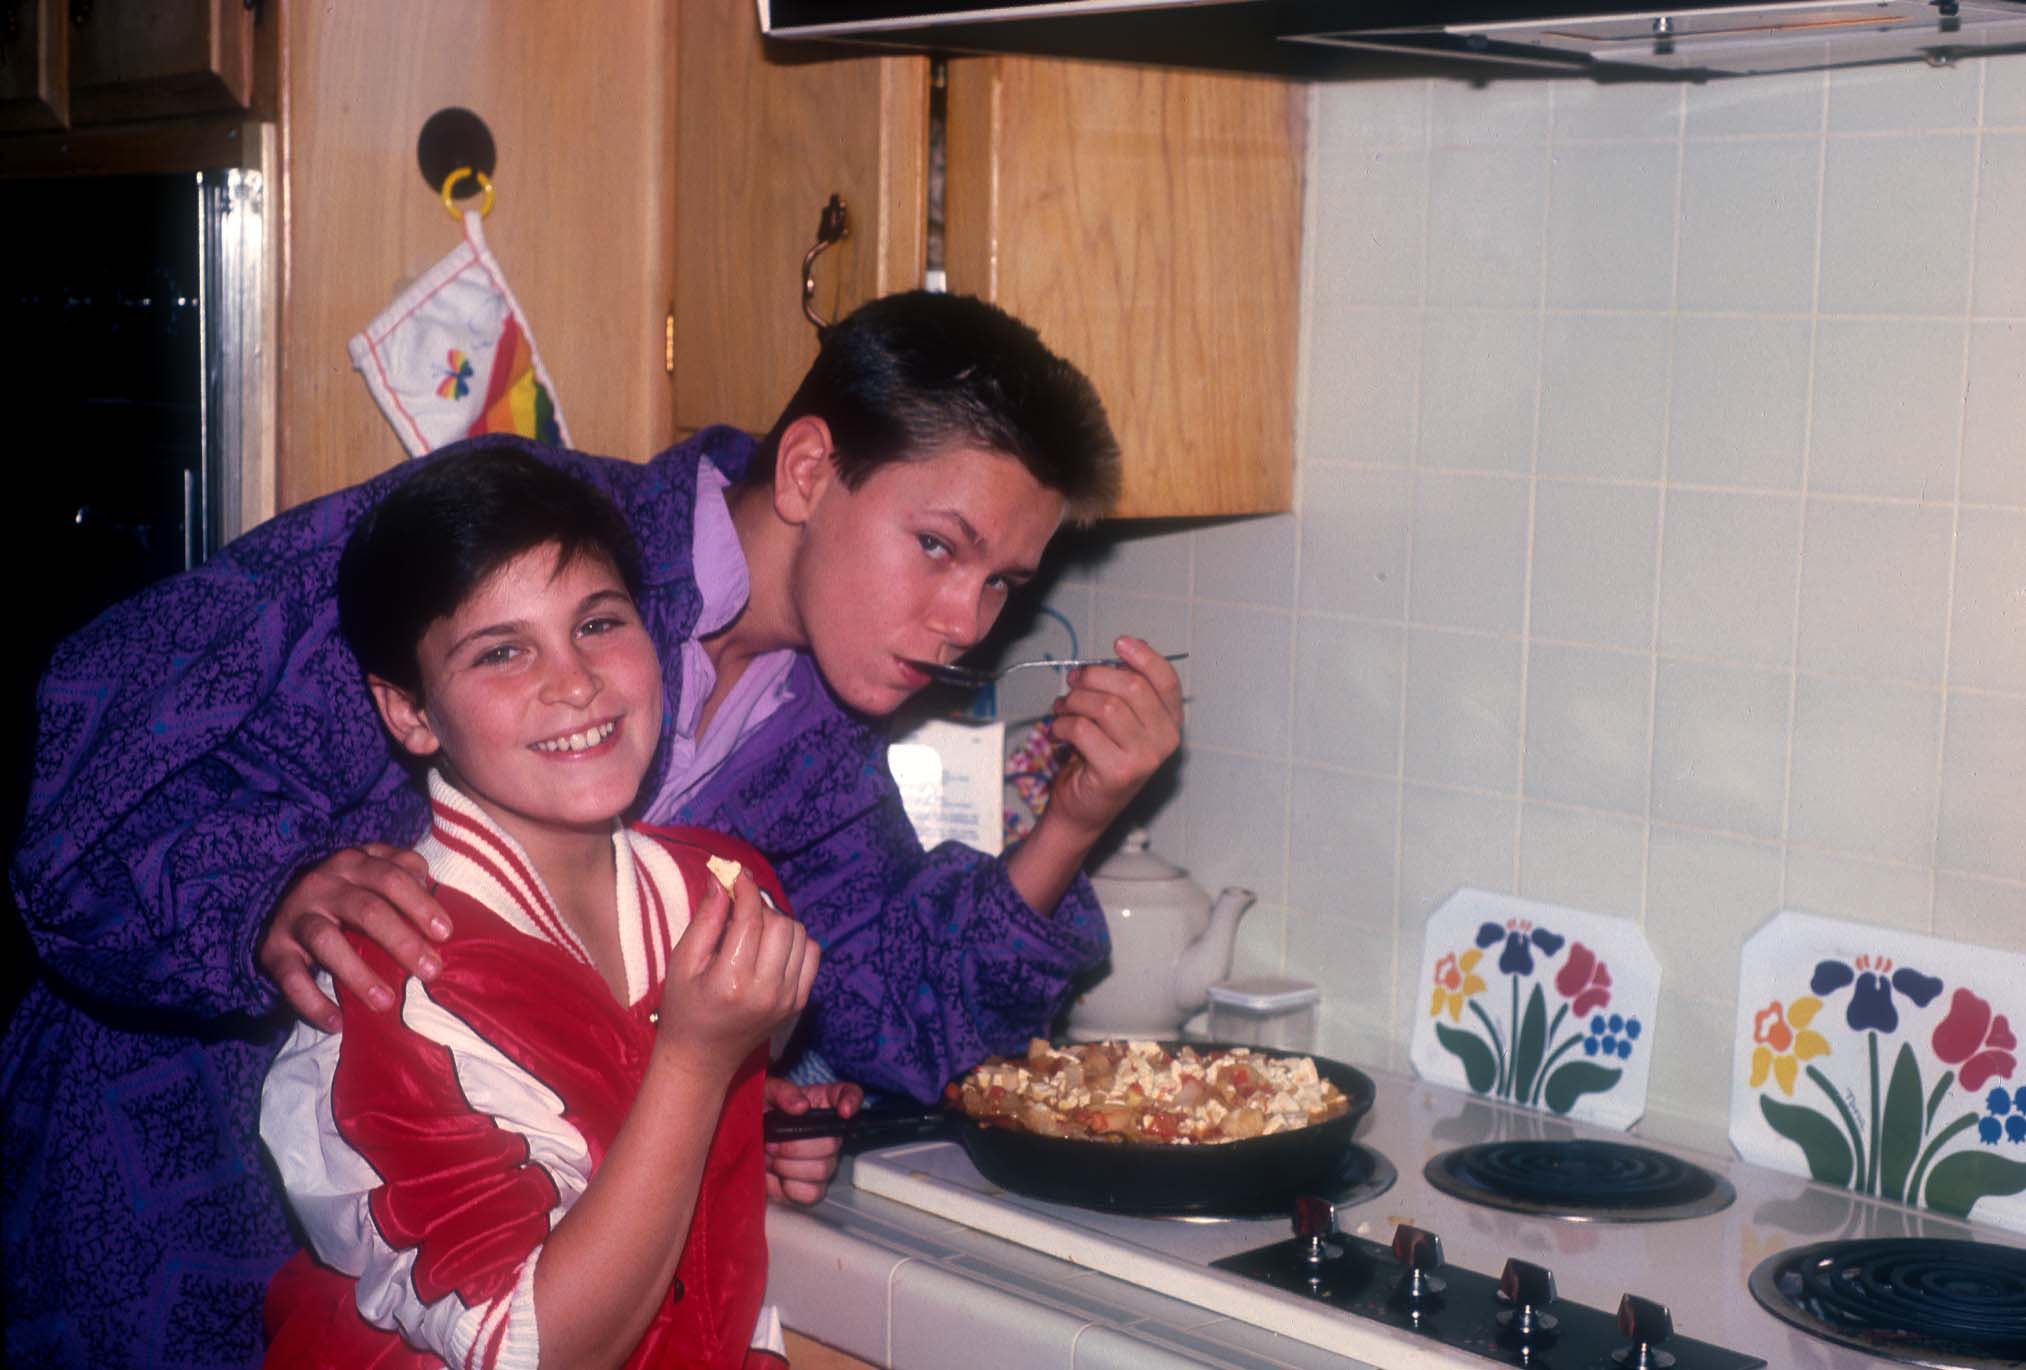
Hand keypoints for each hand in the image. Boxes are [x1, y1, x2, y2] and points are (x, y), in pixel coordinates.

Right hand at [259, 843, 450, 1029]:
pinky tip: (336, 1023)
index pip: (392, 877)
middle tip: (430, 971)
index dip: (420, 904)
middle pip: (366, 909)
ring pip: (326, 940)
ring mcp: (296, 915)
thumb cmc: (349, 891)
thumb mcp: (375, 873)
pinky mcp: (273, 948)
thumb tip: (439, 909)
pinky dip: (312, 1003)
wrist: (281, 900)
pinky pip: (291, 977)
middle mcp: (323, 883)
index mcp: (355, 863)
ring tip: (385, 1002)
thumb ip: (406, 878)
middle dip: (402, 941)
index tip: (445, 934)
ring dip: (358, 974)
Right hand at [655, 873, 818, 1081]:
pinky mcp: (798, 1002)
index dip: (745, 889)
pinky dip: (794, 941)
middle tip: (737, 909)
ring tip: (751, 930)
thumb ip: (705, 919)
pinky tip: (770, 947)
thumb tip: (722, 878)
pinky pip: (810, 953)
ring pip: (798, 934)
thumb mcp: (682, 962)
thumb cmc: (685, 1007)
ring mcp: (788, 999)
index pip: (750, 919)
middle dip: (759, 907)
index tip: (736, 874)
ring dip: (776, 922)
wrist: (702, 1057)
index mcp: (732, 981)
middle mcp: (767, 991)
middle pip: (779, 923)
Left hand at [762, 1078, 862, 1203]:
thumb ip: (781, 1092)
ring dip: (788, 1166)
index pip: (850, 1094)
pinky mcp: (811, 1187)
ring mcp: (823, 1161)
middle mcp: (828, 1132)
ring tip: (770, 1157)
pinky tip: (776, 1175)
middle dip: (794, 1145)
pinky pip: (812, 1192)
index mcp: (821, 1101)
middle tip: (770, 1142)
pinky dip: (789, 1186)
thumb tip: (801, 1107)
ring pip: (822, 1169)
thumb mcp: (762, 1093)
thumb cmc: (755, 1113)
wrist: (741, 1141)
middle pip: (833, 1143)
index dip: (852, 1102)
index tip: (842, 1111)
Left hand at [1043, 636, 1183, 841]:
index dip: (1143, 656)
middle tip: (1073, 681)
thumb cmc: (1100, 757)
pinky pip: (1084, 729)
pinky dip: (1062, 725)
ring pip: (1105, 706)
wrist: (1084, 807)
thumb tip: (1124, 648)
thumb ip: (1125, 687)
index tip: (1119, 642)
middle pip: (1131, 687)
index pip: (1166, 680)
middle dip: (1094, 676)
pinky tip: (1058, 731)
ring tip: (1062, 708)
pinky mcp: (1118, 772)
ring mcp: (1145, 758)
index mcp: (1170, 722)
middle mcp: (1165, 740)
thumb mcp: (1118, 718)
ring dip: (1073, 701)